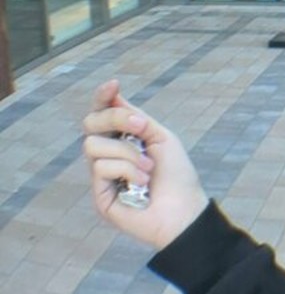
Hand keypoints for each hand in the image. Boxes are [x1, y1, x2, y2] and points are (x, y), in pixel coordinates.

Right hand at [82, 79, 209, 251]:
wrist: (185, 210)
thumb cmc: (177, 175)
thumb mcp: (161, 138)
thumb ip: (137, 119)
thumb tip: (115, 97)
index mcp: (123, 139)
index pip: (103, 114)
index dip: (103, 97)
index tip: (114, 84)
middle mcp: (109, 154)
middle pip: (90, 123)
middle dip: (115, 119)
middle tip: (141, 127)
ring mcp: (102, 175)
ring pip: (93, 145)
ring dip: (127, 152)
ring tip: (148, 167)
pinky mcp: (99, 195)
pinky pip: (100, 167)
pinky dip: (126, 170)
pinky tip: (142, 182)